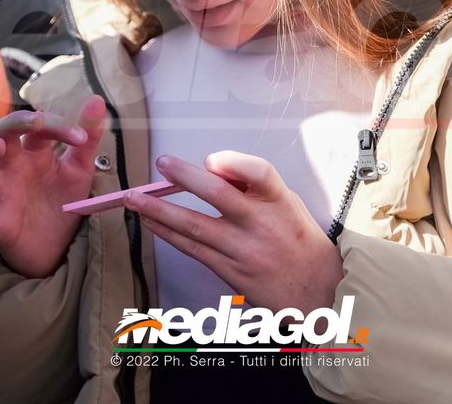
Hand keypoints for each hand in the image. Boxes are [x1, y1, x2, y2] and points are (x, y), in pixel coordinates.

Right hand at [0, 95, 106, 277]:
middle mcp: (13, 168)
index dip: (56, 126)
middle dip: (15, 123)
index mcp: (34, 154)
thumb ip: (88, 139)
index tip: (81, 138)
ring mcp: (3, 194)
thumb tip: (97, 99)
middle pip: (0, 134)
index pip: (37, 128)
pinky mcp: (0, 224)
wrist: (57, 246)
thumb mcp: (80, 170)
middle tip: (37, 123)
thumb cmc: (62, 201)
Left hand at [123, 152, 342, 312]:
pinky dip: (168, 233)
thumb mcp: (288, 204)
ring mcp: (242, 249)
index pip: (259, 172)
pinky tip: (151, 222)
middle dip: (185, 177)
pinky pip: (191, 248)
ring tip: (135, 198)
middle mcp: (261, 223)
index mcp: (279, 201)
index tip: (211, 159)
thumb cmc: (300, 243)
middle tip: (163, 164)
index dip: (232, 162)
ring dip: (159, 210)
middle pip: (218, 194)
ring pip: (194, 225)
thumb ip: (255, 187)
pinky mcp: (229, 270)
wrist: (317, 292)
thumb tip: (215, 169)